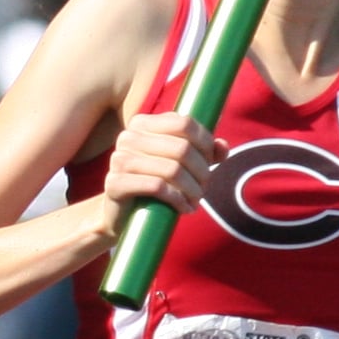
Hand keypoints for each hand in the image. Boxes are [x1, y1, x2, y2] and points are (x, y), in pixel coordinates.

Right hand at [99, 109, 217, 217]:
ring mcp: (119, 160)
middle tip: (204, 187)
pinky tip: (184, 208)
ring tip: (195, 200)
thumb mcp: (181, 165)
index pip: (185, 123)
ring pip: (172, 169)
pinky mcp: (115, 184)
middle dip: (201, 171)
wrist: (122, 215)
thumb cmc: (155, 186)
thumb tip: (223, 147)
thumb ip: (203, 152)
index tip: (210, 163)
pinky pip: (157, 187)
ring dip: (192, 189)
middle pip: (182, 148)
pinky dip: (178, 200)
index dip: (205, 143)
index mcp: (142, 123)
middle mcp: (128, 137)